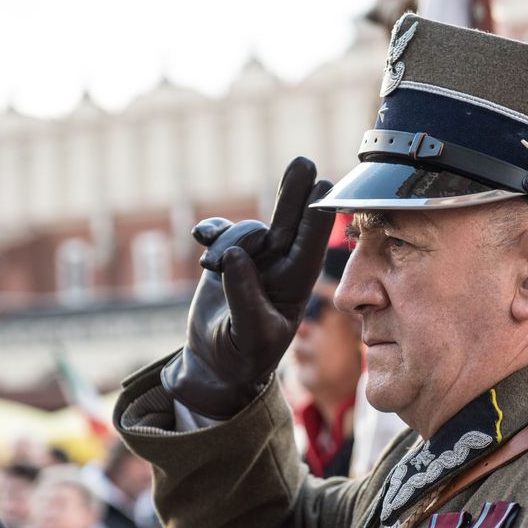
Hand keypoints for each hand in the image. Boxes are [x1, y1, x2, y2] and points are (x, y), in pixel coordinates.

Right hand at [161, 157, 333, 418]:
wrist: (216, 365)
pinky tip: (200, 236)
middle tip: (304, 163)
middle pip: (289, 223)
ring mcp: (253, 260)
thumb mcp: (250, 334)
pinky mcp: (226, 259)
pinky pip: (220, 232)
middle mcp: (279, 267)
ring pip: (247, 231)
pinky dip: (211, 230)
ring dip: (229, 240)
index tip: (327, 189)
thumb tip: (235, 255)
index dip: (318, 219)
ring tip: (210, 265)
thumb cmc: (243, 357)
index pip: (310, 247)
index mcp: (295, 285)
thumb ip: (244, 295)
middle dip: (295, 194)